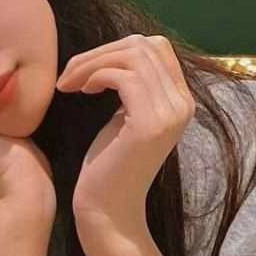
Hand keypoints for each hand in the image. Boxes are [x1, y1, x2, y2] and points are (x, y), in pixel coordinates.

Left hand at [56, 35, 193, 241]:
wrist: (109, 210)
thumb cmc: (110, 163)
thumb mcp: (125, 114)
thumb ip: (133, 85)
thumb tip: (119, 51)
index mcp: (181, 100)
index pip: (157, 46)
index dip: (118, 47)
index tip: (89, 67)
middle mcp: (184, 104)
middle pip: (144, 46)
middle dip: (101, 51)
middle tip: (72, 73)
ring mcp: (170, 114)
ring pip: (132, 57)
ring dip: (93, 63)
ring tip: (72, 83)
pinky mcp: (150, 124)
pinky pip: (122, 77)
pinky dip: (95, 76)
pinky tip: (80, 92)